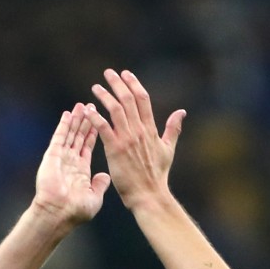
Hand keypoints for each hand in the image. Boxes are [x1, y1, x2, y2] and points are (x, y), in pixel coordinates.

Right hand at [32, 103, 111, 225]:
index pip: (89, 147)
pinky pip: (60, 137)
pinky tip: (69, 113)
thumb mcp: (94, 198)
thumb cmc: (76, 211)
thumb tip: (106, 176)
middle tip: (91, 105)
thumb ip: (99, 185)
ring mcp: (61, 158)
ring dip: (77, 120)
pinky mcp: (53, 156)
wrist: (59, 214)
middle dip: (86, 121)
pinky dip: (64, 125)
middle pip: (80, 137)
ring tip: (82, 105)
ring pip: (71, 134)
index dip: (94, 133)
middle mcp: (70, 162)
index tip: (99, 120)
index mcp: (81, 171)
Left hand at [85, 69, 185, 209]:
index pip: (142, 99)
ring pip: (115, 110)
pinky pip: (104, 128)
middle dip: (118, 83)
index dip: (134, 84)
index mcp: (150, 129)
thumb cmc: (158, 175)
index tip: (125, 74)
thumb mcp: (168, 149)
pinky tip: (88, 109)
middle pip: (128, 99)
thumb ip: (173, 129)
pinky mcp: (115, 149)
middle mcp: (139, 131)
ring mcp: (127, 139)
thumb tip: (182, 112)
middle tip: (108, 73)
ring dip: (105, 96)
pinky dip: (95, 117)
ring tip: (96, 88)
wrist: (149, 195)